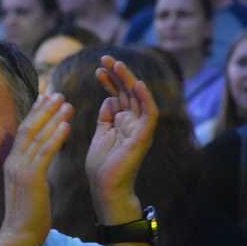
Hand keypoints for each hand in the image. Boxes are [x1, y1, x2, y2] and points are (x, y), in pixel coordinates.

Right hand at [0, 93, 73, 245]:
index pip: (24, 132)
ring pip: (37, 136)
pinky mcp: (31, 178)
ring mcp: (20, 168)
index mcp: (12, 163)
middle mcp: (13, 161)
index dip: (35, 113)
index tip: (46, 99)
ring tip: (67, 102)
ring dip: (52, 117)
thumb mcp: (29, 188)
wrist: (18, 236)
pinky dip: (55, 136)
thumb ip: (32, 171)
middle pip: (29, 127)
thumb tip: (40, 163)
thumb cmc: (27, 216)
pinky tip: (67, 124)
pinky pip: (45, 152)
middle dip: (44, 109)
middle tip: (58, 93)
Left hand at [85, 56, 157, 224]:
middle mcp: (133, 122)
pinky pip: (149, 114)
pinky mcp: (143, 136)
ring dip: (129, 79)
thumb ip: (105, 118)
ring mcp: (139, 128)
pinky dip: (145, 98)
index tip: (97, 69)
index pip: (118, 95)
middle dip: (117, 74)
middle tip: (105, 58)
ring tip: (116, 63)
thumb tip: (109, 100)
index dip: (109, 81)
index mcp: (121, 122)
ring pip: (138, 97)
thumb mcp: (100, 135)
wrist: (105, 187)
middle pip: (128, 92)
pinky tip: (137, 84)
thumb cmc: (102, 165)